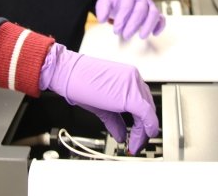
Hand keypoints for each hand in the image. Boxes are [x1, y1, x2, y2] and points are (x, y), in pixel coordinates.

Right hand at [39, 43, 158, 154]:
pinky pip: (146, 114)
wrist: (69, 74)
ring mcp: (133, 85)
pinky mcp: (131, 95)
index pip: (143, 101)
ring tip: (135, 144)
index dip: (143, 121)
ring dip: (143, 131)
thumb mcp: (102, 104)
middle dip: (144, 128)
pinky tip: (138, 139)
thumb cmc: (80, 83)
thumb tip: (122, 135)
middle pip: (148, 107)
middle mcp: (133, 78)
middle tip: (138, 142)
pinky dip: (146, 129)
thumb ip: (115, 120)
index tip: (138, 135)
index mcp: (128, 77)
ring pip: (148, 111)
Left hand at [96, 0, 164, 39]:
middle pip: (141, 9)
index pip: (127, 4)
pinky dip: (160, 26)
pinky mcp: (155, 13)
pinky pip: (162, 18)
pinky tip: (154, 34)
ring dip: (148, 25)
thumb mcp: (104, 3)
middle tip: (125, 35)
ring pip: (154, 13)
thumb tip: (102, 19)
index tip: (116, 29)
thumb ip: (102, 9)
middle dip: (134, 24)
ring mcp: (150, 4)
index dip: (122, 17)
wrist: (123, 1)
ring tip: (141, 36)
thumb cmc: (114, 3)